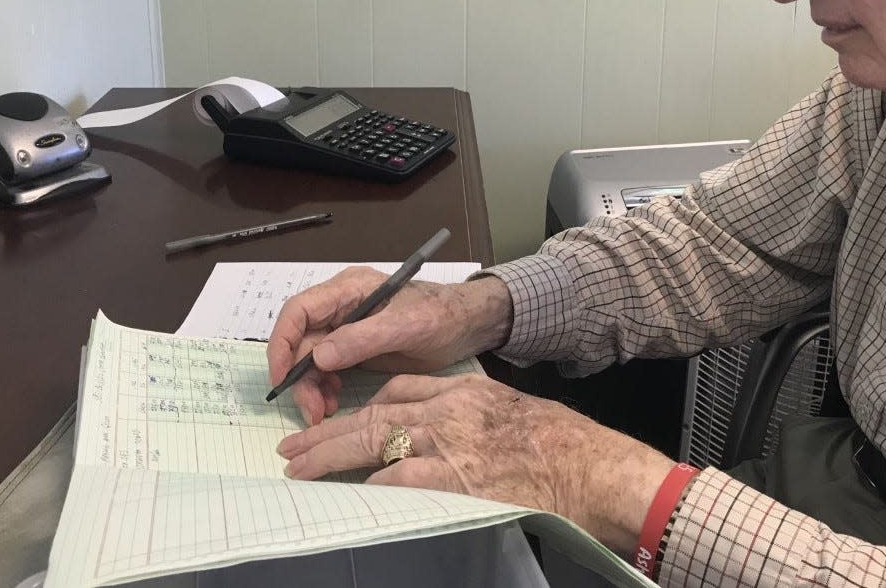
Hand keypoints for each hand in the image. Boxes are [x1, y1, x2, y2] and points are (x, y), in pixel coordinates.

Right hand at [266, 268, 511, 424]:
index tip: (281, 378)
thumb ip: (364, 338)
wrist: (468, 325)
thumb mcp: (407, 326)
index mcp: (349, 289)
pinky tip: (333, 405)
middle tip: (312, 411)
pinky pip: (326, 370)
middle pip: (301, 341)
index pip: (299, 311)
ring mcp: (347, 329)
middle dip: (299, 377)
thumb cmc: (443, 315)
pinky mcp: (355, 350)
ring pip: (310, 360)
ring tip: (324, 412)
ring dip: (311, 387)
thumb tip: (318, 357)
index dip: (282, 343)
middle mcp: (341, 307)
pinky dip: (323, 389)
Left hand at [277, 373, 673, 551]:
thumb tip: (450, 435)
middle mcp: (450, 410)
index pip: (400, 389)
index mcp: (465, 389)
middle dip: (328, 431)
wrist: (592, 467)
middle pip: (373, 413)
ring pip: (372, 442)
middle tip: (294, 447)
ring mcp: (449, 443)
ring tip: (300, 472)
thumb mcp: (514, 411)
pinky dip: (367, 486)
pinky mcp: (453, 479)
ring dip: (330, 458)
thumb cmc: (564, 444)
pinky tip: (347, 495)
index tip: (342, 421)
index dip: (364, 406)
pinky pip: (396, 480)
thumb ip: (476, 416)